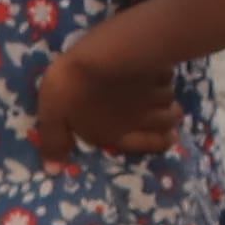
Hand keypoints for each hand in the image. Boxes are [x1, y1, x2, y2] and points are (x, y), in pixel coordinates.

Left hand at [30, 42, 183, 163]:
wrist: (102, 54)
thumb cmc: (73, 87)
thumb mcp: (53, 115)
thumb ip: (55, 141)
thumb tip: (53, 171)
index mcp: (114, 132)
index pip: (144, 144)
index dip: (159, 143)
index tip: (170, 139)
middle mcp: (140, 118)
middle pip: (166, 122)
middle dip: (169, 122)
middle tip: (172, 117)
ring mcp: (153, 93)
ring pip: (170, 101)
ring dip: (170, 101)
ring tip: (168, 97)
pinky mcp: (158, 68)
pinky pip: (169, 76)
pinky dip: (166, 77)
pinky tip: (163, 74)